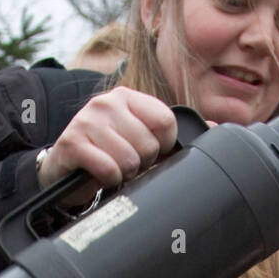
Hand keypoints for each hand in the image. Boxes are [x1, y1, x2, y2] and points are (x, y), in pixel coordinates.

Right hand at [36, 86, 177, 205]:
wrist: (63, 167)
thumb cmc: (106, 152)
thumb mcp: (136, 138)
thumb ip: (170, 134)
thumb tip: (215, 128)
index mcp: (127, 97)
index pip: (166, 121)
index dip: (163, 146)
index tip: (149, 152)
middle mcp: (106, 103)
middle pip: (149, 145)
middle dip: (141, 164)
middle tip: (125, 162)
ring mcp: (87, 121)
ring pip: (129, 160)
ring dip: (124, 174)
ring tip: (112, 168)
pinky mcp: (73, 143)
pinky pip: (109, 169)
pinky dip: (109, 180)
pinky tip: (100, 175)